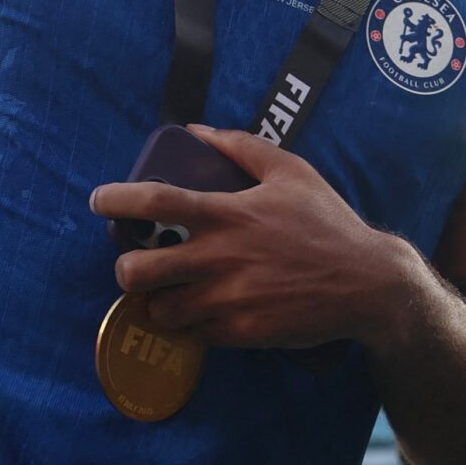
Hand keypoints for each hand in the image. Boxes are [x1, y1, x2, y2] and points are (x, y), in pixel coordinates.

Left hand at [90, 127, 416, 350]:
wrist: (367, 284)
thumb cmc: (328, 223)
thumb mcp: (291, 172)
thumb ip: (241, 147)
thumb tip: (196, 131)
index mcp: (227, 214)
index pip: (154, 202)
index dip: (116, 200)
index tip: (98, 201)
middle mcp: (220, 258)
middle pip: (137, 271)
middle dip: (126, 270)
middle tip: (138, 267)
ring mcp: (228, 300)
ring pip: (159, 311)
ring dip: (158, 304)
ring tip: (172, 295)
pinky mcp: (241, 333)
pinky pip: (195, 334)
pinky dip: (194, 325)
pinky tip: (208, 313)